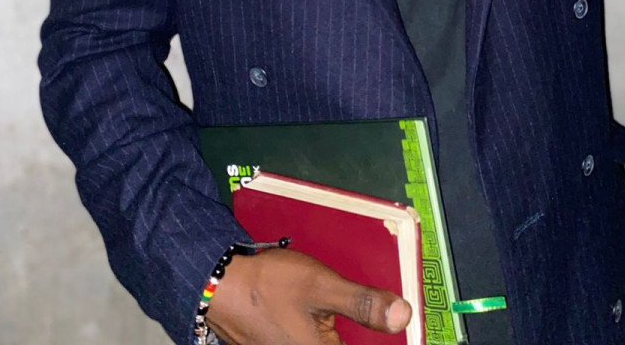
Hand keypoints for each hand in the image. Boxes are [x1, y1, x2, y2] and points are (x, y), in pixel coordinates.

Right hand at [206, 247, 412, 344]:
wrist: (220, 284)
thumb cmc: (270, 286)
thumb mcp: (322, 286)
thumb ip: (363, 304)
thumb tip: (404, 316)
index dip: (373, 336)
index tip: (382, 322)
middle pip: (341, 344)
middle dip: (349, 331)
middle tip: (350, 309)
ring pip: (326, 342)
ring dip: (333, 329)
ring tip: (320, 307)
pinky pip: (310, 339)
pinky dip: (318, 328)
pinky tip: (310, 310)